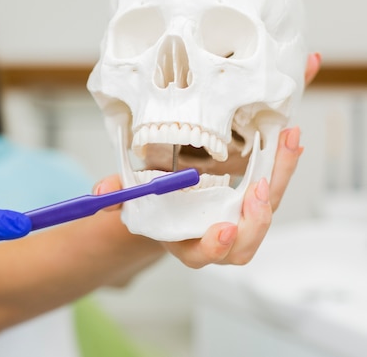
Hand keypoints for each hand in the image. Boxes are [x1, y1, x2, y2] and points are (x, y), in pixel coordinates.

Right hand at [94, 53, 320, 267]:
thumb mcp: (132, 195)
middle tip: (258, 189)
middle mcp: (218, 236)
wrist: (172, 197)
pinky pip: (273, 184)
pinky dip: (284, 162)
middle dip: (256, 221)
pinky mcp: (254, 198)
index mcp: (186, 241)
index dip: (214, 246)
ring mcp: (240, 218)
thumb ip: (117, 193)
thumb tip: (99, 193)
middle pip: (245, 243)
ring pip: (266, 210)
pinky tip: (290, 136)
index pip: (203, 255)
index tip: (222, 229)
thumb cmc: (152, 201)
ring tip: (287, 145)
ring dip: (280, 179)